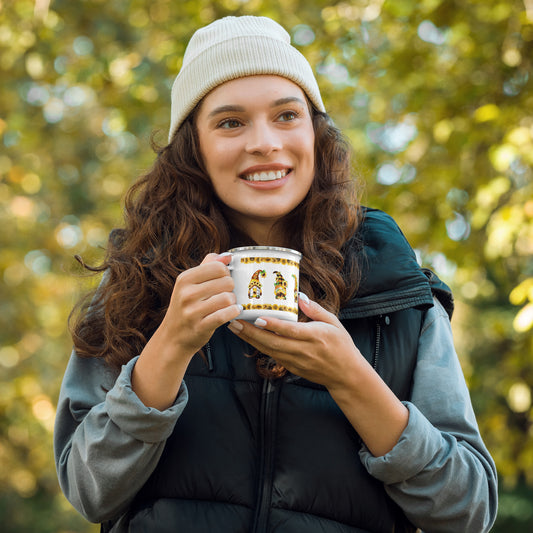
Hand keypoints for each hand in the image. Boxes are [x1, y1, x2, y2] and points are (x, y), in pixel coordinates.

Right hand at [159, 252, 241, 359]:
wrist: (173, 337)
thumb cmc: (186, 307)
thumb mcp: (190, 284)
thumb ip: (208, 265)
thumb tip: (227, 255)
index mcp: (184, 279)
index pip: (218, 267)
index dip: (226, 273)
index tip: (223, 280)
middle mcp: (186, 294)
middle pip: (226, 281)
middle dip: (231, 288)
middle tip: (225, 294)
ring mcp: (192, 311)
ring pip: (228, 298)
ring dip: (233, 301)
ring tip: (228, 304)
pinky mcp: (200, 327)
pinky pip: (225, 315)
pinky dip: (234, 312)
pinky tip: (233, 311)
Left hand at [227, 293, 408, 455]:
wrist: (346, 376)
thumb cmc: (341, 346)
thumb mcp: (334, 323)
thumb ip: (315, 309)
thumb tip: (298, 296)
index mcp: (314, 337)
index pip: (289, 331)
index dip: (273, 325)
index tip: (257, 317)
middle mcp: (302, 350)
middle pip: (272, 342)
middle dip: (251, 332)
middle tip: (234, 321)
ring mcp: (295, 361)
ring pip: (268, 350)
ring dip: (250, 339)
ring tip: (235, 327)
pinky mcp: (291, 367)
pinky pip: (272, 355)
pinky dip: (258, 346)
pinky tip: (248, 336)